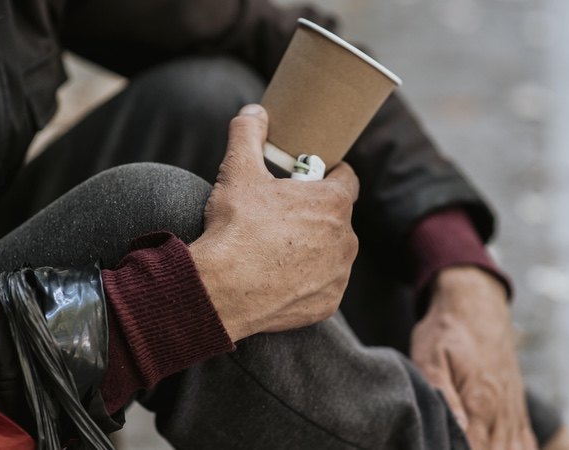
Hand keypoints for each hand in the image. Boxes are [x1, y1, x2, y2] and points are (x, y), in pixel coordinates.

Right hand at [190, 104, 359, 341]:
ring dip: (314, 249)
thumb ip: (247, 133)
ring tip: (278, 249)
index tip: (311, 177)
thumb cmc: (235, 227)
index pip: (346, 178)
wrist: (223, 289)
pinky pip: (322, 286)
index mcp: (333, 202)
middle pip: (336, 218)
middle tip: (282, 216)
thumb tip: (253, 111)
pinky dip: (306, 281)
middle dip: (314, 214)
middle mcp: (346, 238)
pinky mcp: (327, 303)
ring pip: (332, 253)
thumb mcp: (237, 171)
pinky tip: (279, 279)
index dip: (329, 173)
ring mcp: (338, 274)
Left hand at [411, 266, 536, 449]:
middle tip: (451, 446)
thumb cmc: (446, 330)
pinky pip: (525, 442)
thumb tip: (453, 428)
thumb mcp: (430, 356)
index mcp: (479, 403)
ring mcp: (512, 412)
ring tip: (476, 447)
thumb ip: (440, 392)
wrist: (476, 305)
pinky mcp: (516, 408)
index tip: (443, 447)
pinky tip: (500, 449)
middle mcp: (500, 413)